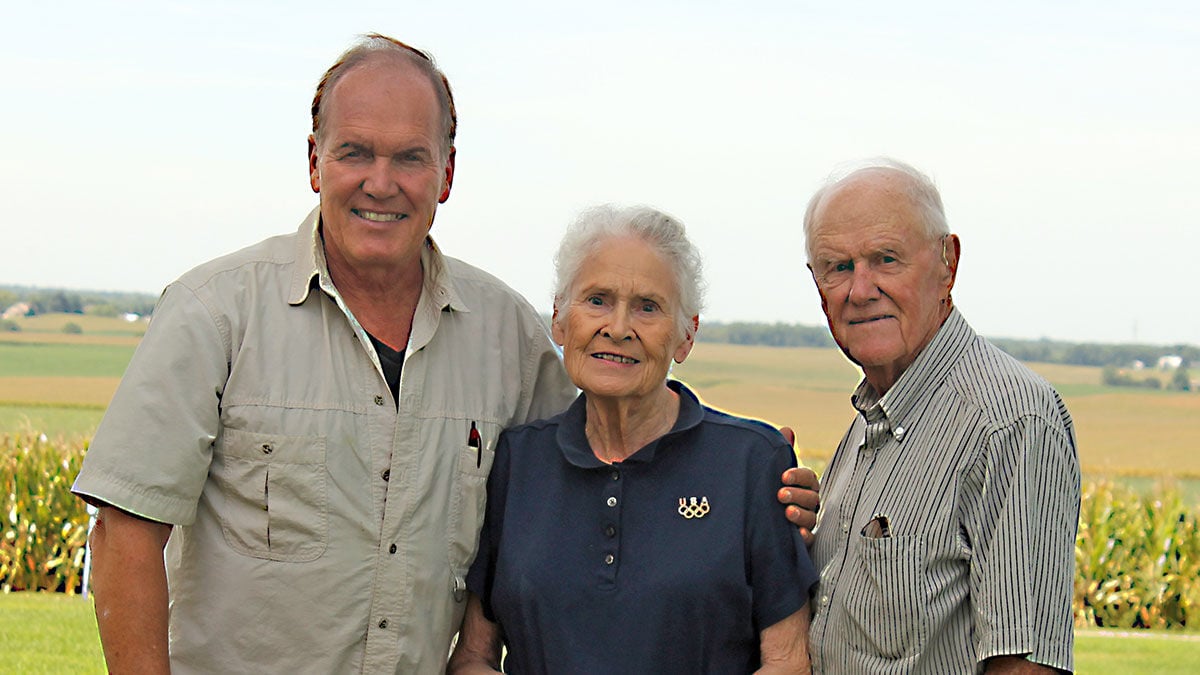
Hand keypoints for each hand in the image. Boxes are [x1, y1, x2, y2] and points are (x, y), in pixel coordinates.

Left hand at [777, 426, 819, 546]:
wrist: (752, 522)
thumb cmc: (766, 491)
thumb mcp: (770, 471)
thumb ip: (780, 452)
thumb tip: (787, 431)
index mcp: (802, 485)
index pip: (808, 477)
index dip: (798, 476)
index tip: (783, 476)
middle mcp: (807, 503)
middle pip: (811, 497)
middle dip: (797, 495)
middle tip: (780, 494)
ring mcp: (805, 521)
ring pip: (811, 518)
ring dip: (800, 514)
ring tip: (787, 512)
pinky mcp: (800, 540)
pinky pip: (809, 540)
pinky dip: (805, 536)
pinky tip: (798, 534)